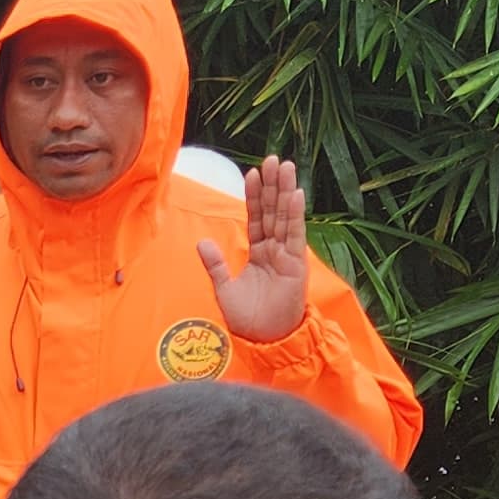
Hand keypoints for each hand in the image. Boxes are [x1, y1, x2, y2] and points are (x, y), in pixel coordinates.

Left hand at [193, 155, 313, 342]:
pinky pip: (295, 235)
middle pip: (273, 210)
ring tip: (286, 166)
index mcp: (258, 252)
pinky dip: (295, 215)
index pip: (256, 217)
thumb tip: (202, 241)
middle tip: (273, 158)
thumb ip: (215, 264)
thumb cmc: (248, 319)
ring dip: (285, 191)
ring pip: (285, 217)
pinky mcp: (296, 264)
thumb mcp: (224, 288)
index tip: (252, 172)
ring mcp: (287, 255)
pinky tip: (296, 195)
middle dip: (273, 185)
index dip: (254, 196)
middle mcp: (275, 249)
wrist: (265, 340)